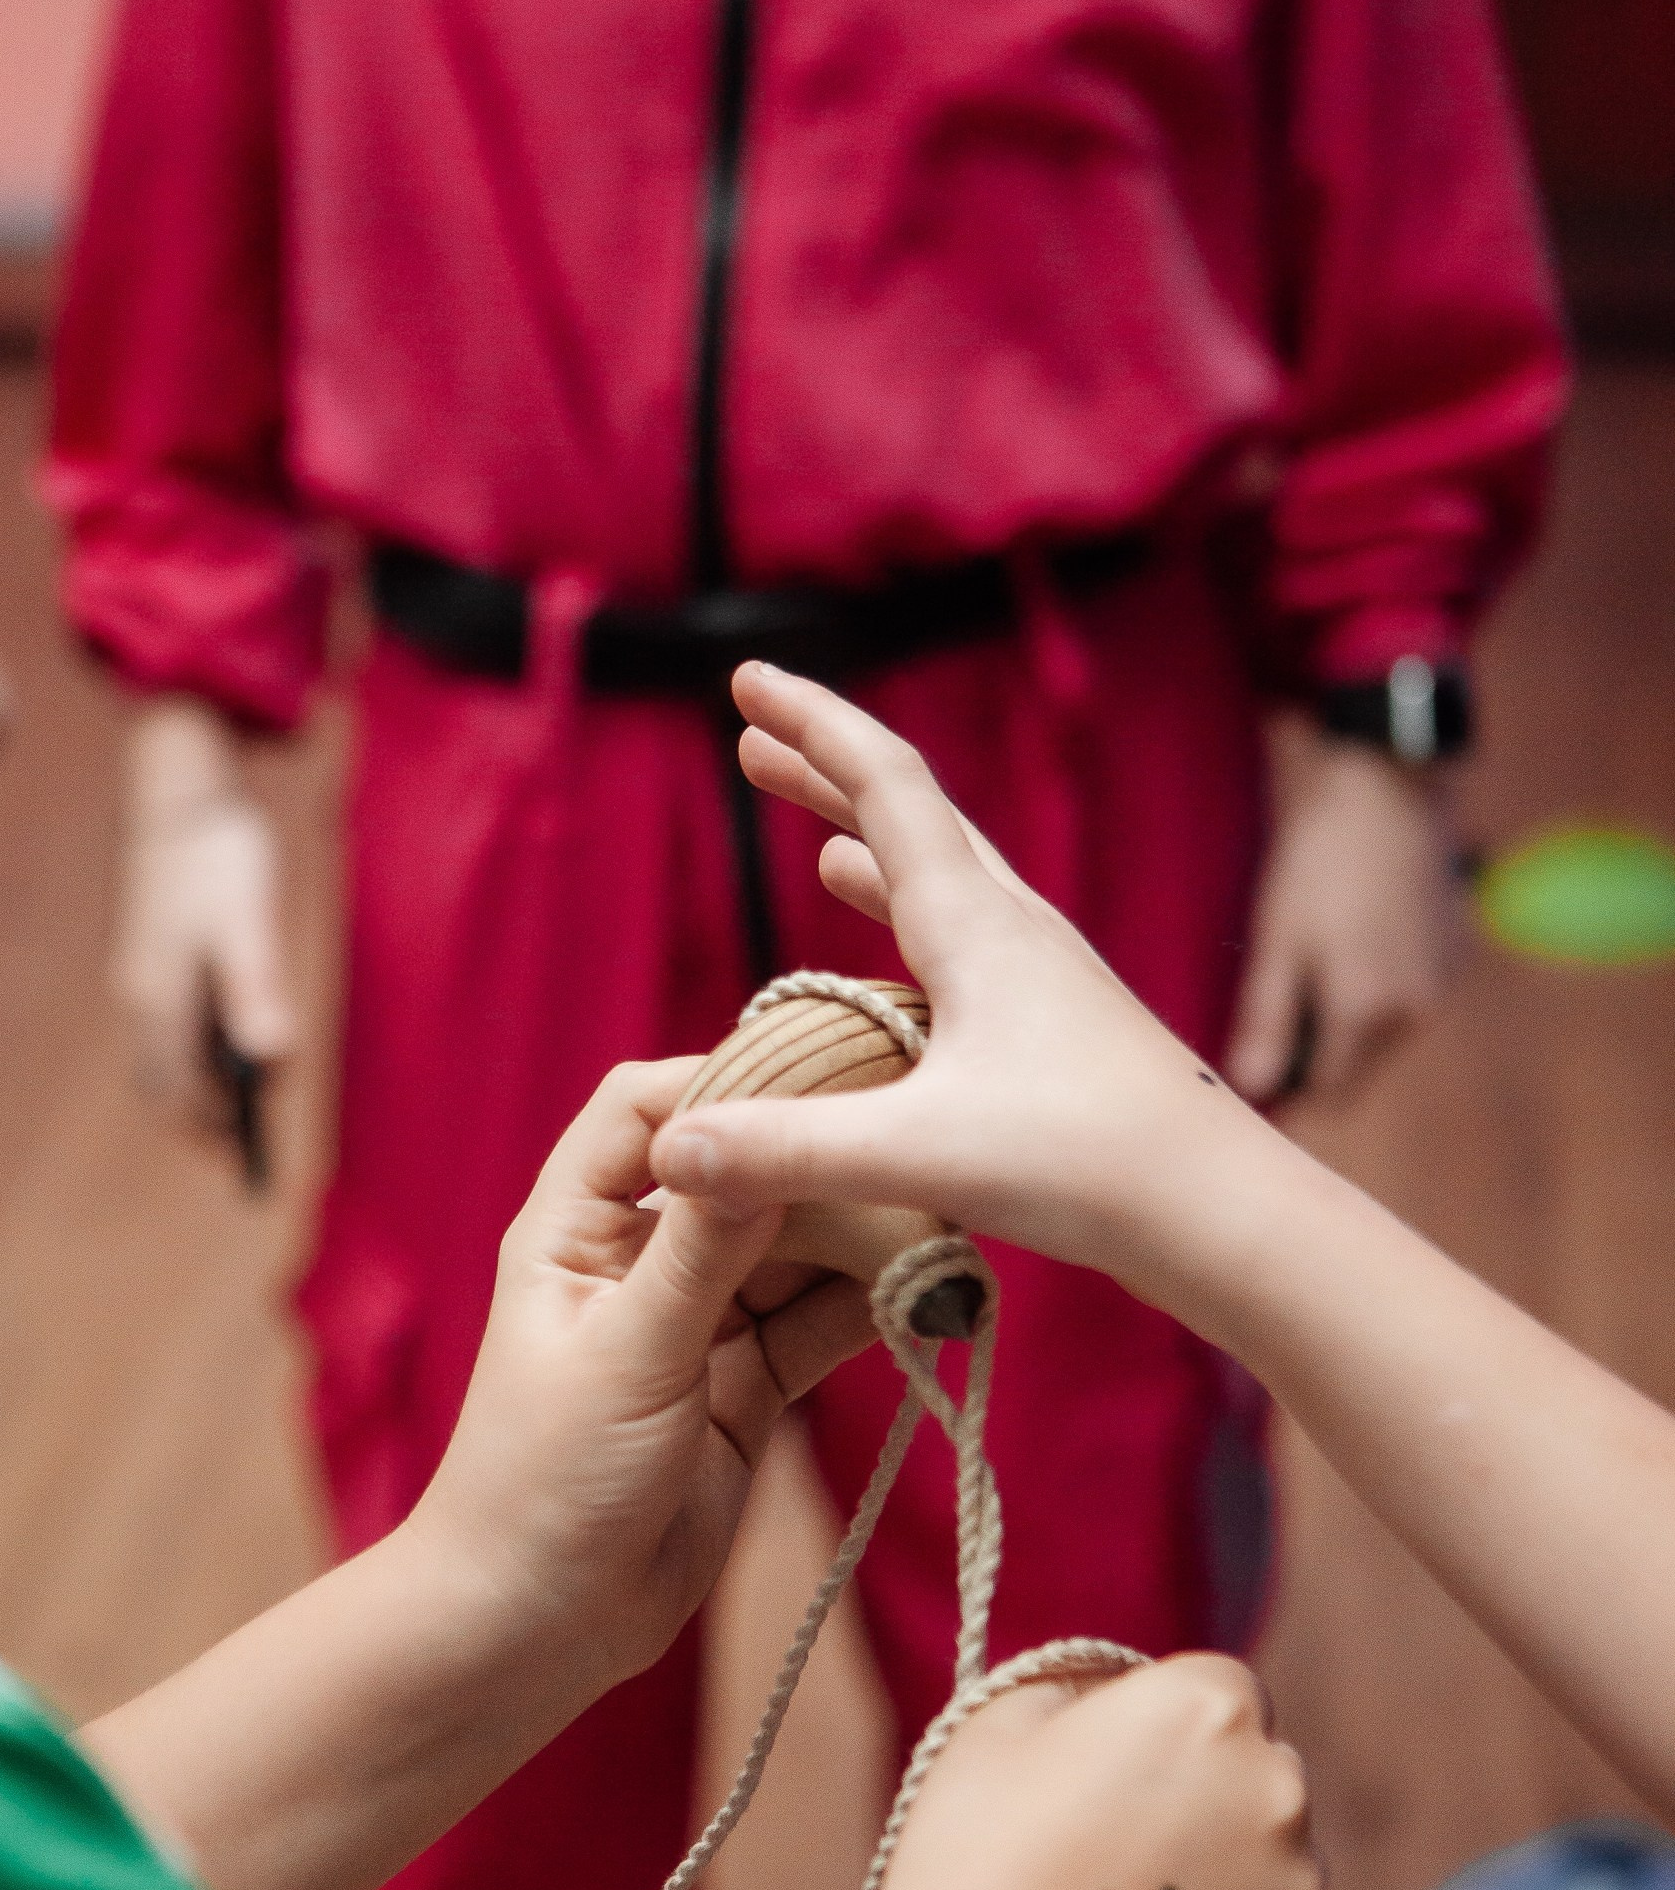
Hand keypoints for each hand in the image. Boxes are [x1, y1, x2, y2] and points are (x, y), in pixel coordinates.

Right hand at [111, 698, 296, 1130]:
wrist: (177, 787)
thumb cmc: (219, 850)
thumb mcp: (250, 919)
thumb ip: (257, 988)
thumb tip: (270, 1058)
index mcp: (162, 994)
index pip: (178, 1088)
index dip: (210, 1124)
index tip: (244, 1153)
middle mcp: (141, 991)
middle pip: (161, 1080)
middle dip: (197, 1114)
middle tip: (241, 1139)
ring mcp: (139, 971)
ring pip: (159, 1052)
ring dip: (193, 1082)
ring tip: (241, 1097)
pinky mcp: (149, 951)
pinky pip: (164, 1021)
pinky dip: (190, 1046)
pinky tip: (224, 1037)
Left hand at [412, 1060, 878, 1695]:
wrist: (538, 1624)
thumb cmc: (545, 1480)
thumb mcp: (629, 1350)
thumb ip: (702, 1250)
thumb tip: (762, 1141)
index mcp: (574, 1228)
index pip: (646, 1110)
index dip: (724, 1083)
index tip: (820, 1072)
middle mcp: (636, 1262)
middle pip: (737, 1177)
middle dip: (816, 1165)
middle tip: (909, 1143)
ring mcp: (696, 1325)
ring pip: (792, 1252)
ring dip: (858, 1238)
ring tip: (940, 1220)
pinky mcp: (745, 1390)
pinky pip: (817, 1326)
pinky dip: (869, 1306)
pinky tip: (928, 1288)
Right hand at [646, 662, 1265, 1294]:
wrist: (1223, 1211)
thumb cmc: (1088, 1166)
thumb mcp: (919, 1153)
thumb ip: (787, 1147)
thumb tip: (667, 1145)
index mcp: (976, 926)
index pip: (884, 786)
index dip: (812, 725)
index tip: (749, 678)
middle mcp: (1014, 931)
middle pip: (912, 819)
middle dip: (827, 774)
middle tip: (753, 739)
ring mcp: (1045, 978)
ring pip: (946, 881)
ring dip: (872, 848)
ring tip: (820, 841)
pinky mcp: (1061, 1031)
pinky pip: (970, 948)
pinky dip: (915, 929)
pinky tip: (900, 970)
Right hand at [849, 1657, 1320, 1889]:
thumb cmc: (973, 1864)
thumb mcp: (997, 1728)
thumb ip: (1078, 1686)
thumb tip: (1112, 1696)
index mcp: (1209, 1707)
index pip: (1215, 1687)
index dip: (1157, 1723)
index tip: (1102, 1768)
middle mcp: (1277, 1788)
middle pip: (1253, 1767)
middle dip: (1198, 1790)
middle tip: (1104, 1841)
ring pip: (1265, 1854)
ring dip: (1215, 1867)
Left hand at [1226, 718, 1465, 1104]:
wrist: (1390, 788)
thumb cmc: (1319, 861)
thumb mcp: (1278, 940)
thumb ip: (1267, 1021)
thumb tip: (1251, 1090)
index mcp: (1368, 1014)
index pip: (1326, 1095)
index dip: (1285, 1091)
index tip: (1250, 1069)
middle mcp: (1415, 1012)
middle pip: (1355, 1068)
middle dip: (1312, 1056)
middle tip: (1269, 1009)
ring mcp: (1441, 983)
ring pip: (1382, 1034)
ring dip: (1344, 1020)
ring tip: (1308, 963)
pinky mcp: (1454, 954)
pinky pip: (1406, 997)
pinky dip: (1375, 987)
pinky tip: (1350, 940)